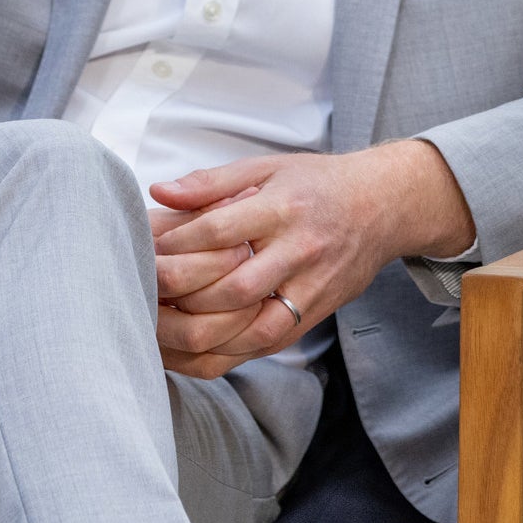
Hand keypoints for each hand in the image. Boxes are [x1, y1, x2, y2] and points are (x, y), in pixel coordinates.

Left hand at [146, 139, 473, 377]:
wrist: (384, 207)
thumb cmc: (318, 185)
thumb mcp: (267, 167)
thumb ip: (211, 182)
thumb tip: (159, 193)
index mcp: (284, 208)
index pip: (219, 232)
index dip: (174, 245)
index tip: (142, 251)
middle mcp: (300, 251)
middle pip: (231, 288)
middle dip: (178, 298)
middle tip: (138, 297)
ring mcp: (311, 288)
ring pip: (250, 330)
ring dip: (197, 337)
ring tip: (156, 331)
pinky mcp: (314, 315)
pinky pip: (264, 347)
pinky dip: (223, 355)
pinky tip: (188, 352)